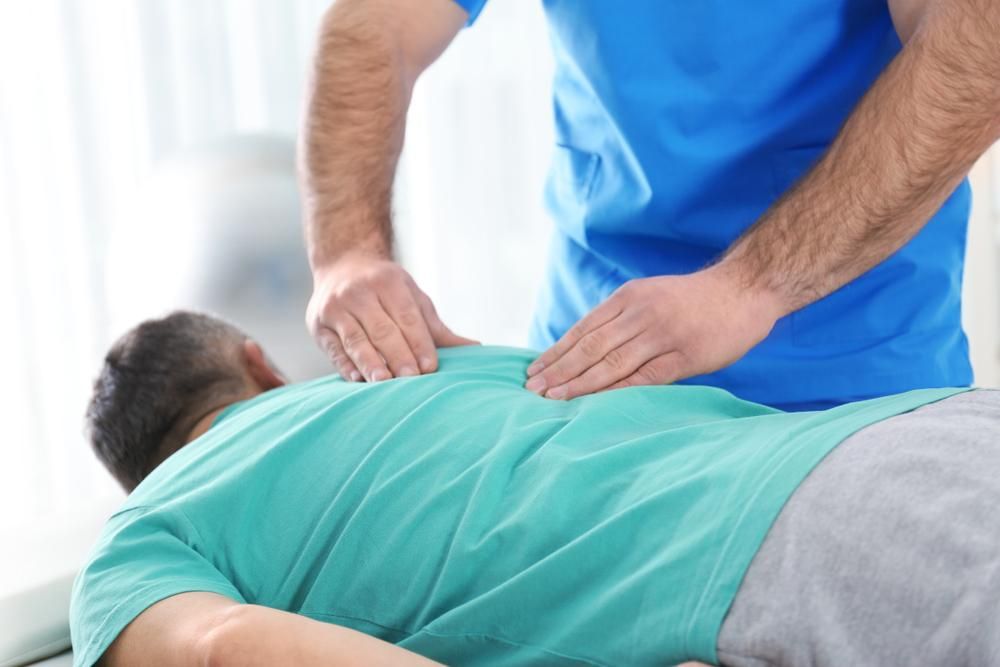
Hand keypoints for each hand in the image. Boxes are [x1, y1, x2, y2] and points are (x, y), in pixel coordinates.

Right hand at [308, 252, 477, 381]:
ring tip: (384, 382)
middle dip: (398, 355)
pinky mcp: (318, 324)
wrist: (342, 264)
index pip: (406, 316)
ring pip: (356, 339)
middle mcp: (359, 292)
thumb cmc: (386, 289)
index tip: (430, 367)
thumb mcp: (412, 298)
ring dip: (370, 362)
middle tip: (411, 380)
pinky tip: (358, 380)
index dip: (419, 342)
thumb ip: (436, 327)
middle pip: (382, 329)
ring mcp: (335, 307)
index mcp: (388, 282)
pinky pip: (334, 348)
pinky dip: (346, 365)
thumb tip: (474, 349)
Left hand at [524, 266, 783, 398]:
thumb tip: (583, 349)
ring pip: (611, 362)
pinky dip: (616, 391)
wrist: (745, 288)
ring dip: (579, 383)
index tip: (533, 370)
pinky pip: (643, 378)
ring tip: (553, 399)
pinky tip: (595, 404)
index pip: (583, 328)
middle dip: (559, 369)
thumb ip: (621, 318)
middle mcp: (640, 313)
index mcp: (628, 297)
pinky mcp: (684, 356)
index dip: (556, 351)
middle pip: (590, 346)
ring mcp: (662, 334)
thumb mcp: (650, 296)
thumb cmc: (694, 300)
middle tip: (533, 389)